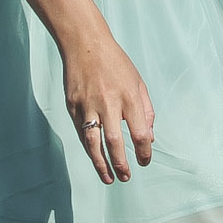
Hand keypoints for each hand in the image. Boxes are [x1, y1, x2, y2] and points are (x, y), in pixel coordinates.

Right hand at [62, 32, 154, 183]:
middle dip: (121, 164)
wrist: (85, 43)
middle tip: (126, 177)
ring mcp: (88, 105)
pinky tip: (96, 158)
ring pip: (94, 143)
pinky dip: (89, 149)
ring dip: (101, 165)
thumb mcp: (138, 82)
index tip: (144, 161)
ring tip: (109, 179)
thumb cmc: (115, 63)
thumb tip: (149, 138)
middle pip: (116, 143)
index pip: (140, 133)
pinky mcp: (72, 106)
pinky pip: (82, 133)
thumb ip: (146, 111)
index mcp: (130, 97)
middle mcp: (109, 102)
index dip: (145, 152)